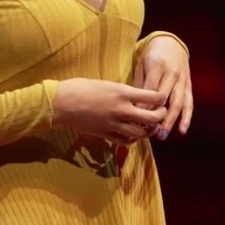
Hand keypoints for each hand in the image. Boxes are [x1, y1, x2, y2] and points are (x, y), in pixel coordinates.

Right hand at [53, 78, 167, 144]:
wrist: (61, 103)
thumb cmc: (81, 87)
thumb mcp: (107, 83)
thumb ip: (123, 92)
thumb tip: (137, 97)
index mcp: (122, 92)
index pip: (152, 97)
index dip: (162, 98)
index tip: (163, 97)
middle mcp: (121, 109)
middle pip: (151, 118)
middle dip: (161, 116)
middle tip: (162, 112)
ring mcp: (114, 124)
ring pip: (141, 133)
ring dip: (149, 130)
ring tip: (151, 125)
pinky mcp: (105, 135)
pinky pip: (125, 141)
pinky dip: (134, 139)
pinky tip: (134, 134)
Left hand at [133, 36, 192, 139]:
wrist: (171, 44)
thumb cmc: (151, 56)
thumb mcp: (141, 65)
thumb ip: (140, 84)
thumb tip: (134, 108)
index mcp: (158, 66)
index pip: (151, 89)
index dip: (143, 105)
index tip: (135, 118)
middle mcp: (172, 73)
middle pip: (165, 98)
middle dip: (156, 116)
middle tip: (147, 131)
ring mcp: (182, 80)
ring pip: (178, 103)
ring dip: (170, 120)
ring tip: (162, 134)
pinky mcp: (189, 85)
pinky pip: (189, 103)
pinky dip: (187, 117)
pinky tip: (182, 130)